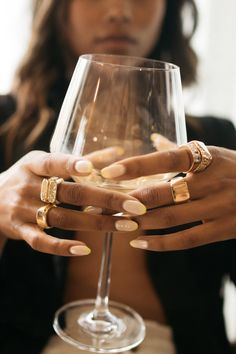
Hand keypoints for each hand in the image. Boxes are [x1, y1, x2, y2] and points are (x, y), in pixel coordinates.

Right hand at [0, 150, 145, 255]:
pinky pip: (41, 242)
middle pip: (69, 193)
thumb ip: (78, 159)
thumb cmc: (26, 177)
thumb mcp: (43, 163)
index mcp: (34, 165)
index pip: (53, 163)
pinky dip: (62, 247)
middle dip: (105, 199)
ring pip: (62, 218)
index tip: (93, 169)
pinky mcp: (20, 230)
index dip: (71, 165)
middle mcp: (27, 186)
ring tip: (127, 225)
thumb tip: (116, 152)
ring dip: (96, 223)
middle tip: (136, 205)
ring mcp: (22, 210)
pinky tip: (86, 249)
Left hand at [101, 145, 235, 249]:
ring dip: (139, 222)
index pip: (167, 158)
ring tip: (114, 222)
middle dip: (129, 199)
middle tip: (102, 204)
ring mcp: (219, 207)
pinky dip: (159, 243)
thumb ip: (182, 149)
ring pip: (169, 218)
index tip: (109, 170)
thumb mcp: (214, 154)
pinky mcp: (223, 230)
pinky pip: (186, 240)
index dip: (137, 164)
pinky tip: (137, 242)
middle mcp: (212, 181)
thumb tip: (155, 137)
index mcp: (208, 157)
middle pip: (162, 192)